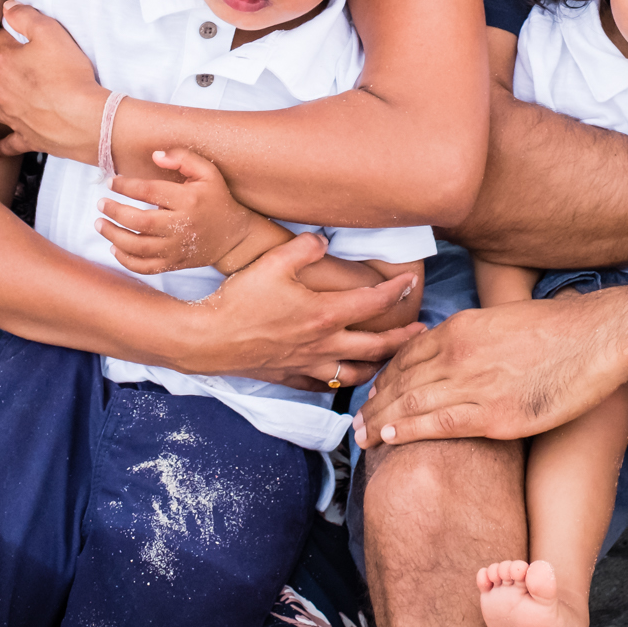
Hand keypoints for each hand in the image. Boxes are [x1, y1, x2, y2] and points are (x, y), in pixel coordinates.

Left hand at [0, 2, 106, 159]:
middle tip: (0, 60)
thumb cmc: (69, 75)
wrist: (86, 120)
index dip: (7, 33)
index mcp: (3, 62)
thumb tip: (6, 7)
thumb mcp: (51, 32)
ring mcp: (11, 116)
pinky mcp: (25, 137)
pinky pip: (4, 143)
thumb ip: (25, 16)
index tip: (14, 31)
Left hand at [96, 149, 257, 274]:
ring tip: (99, 224)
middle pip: (140, 222)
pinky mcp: (175, 263)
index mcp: (188, 200)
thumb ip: (183, 158)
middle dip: (115, 212)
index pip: (149, 191)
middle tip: (100, 204)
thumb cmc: (217, 199)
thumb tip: (155, 156)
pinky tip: (114, 248)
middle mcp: (182, 226)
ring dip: (114, 236)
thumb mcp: (208, 172)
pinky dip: (126, 261)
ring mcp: (177, 248)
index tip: (111, 182)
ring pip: (139, 248)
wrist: (233, 236)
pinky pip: (146, 267)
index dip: (126, 186)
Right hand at [176, 231, 423, 385]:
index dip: (398, 290)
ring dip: (377, 366)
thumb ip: (304, 247)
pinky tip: (341, 378)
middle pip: (377, 346)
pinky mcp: (289, 377)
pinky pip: (323, 386)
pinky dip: (338, 383)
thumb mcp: (273, 262)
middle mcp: (323, 344)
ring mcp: (307, 364)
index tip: (411, 283)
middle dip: (403, 339)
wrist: (207, 339)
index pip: (375, 302)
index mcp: (325, 314)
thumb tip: (324, 240)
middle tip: (420, 332)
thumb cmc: (240, 300)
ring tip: (389, 360)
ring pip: (355, 373)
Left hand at [354, 287, 627, 448]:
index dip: (386, 376)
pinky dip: (408, 430)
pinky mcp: (495, 414)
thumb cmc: (561, 328)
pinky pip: (439, 424)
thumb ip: (476, 337)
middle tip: (355, 421)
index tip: (374, 392)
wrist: (599, 337)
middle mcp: (460, 353)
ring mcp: (475, 384)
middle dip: (374, 402)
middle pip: (402, 380)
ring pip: (411, 403)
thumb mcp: (506, 320)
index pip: (409, 354)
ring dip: (380, 419)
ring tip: (361, 436)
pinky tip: (389, 437)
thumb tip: (461, 352)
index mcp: (462, 328)